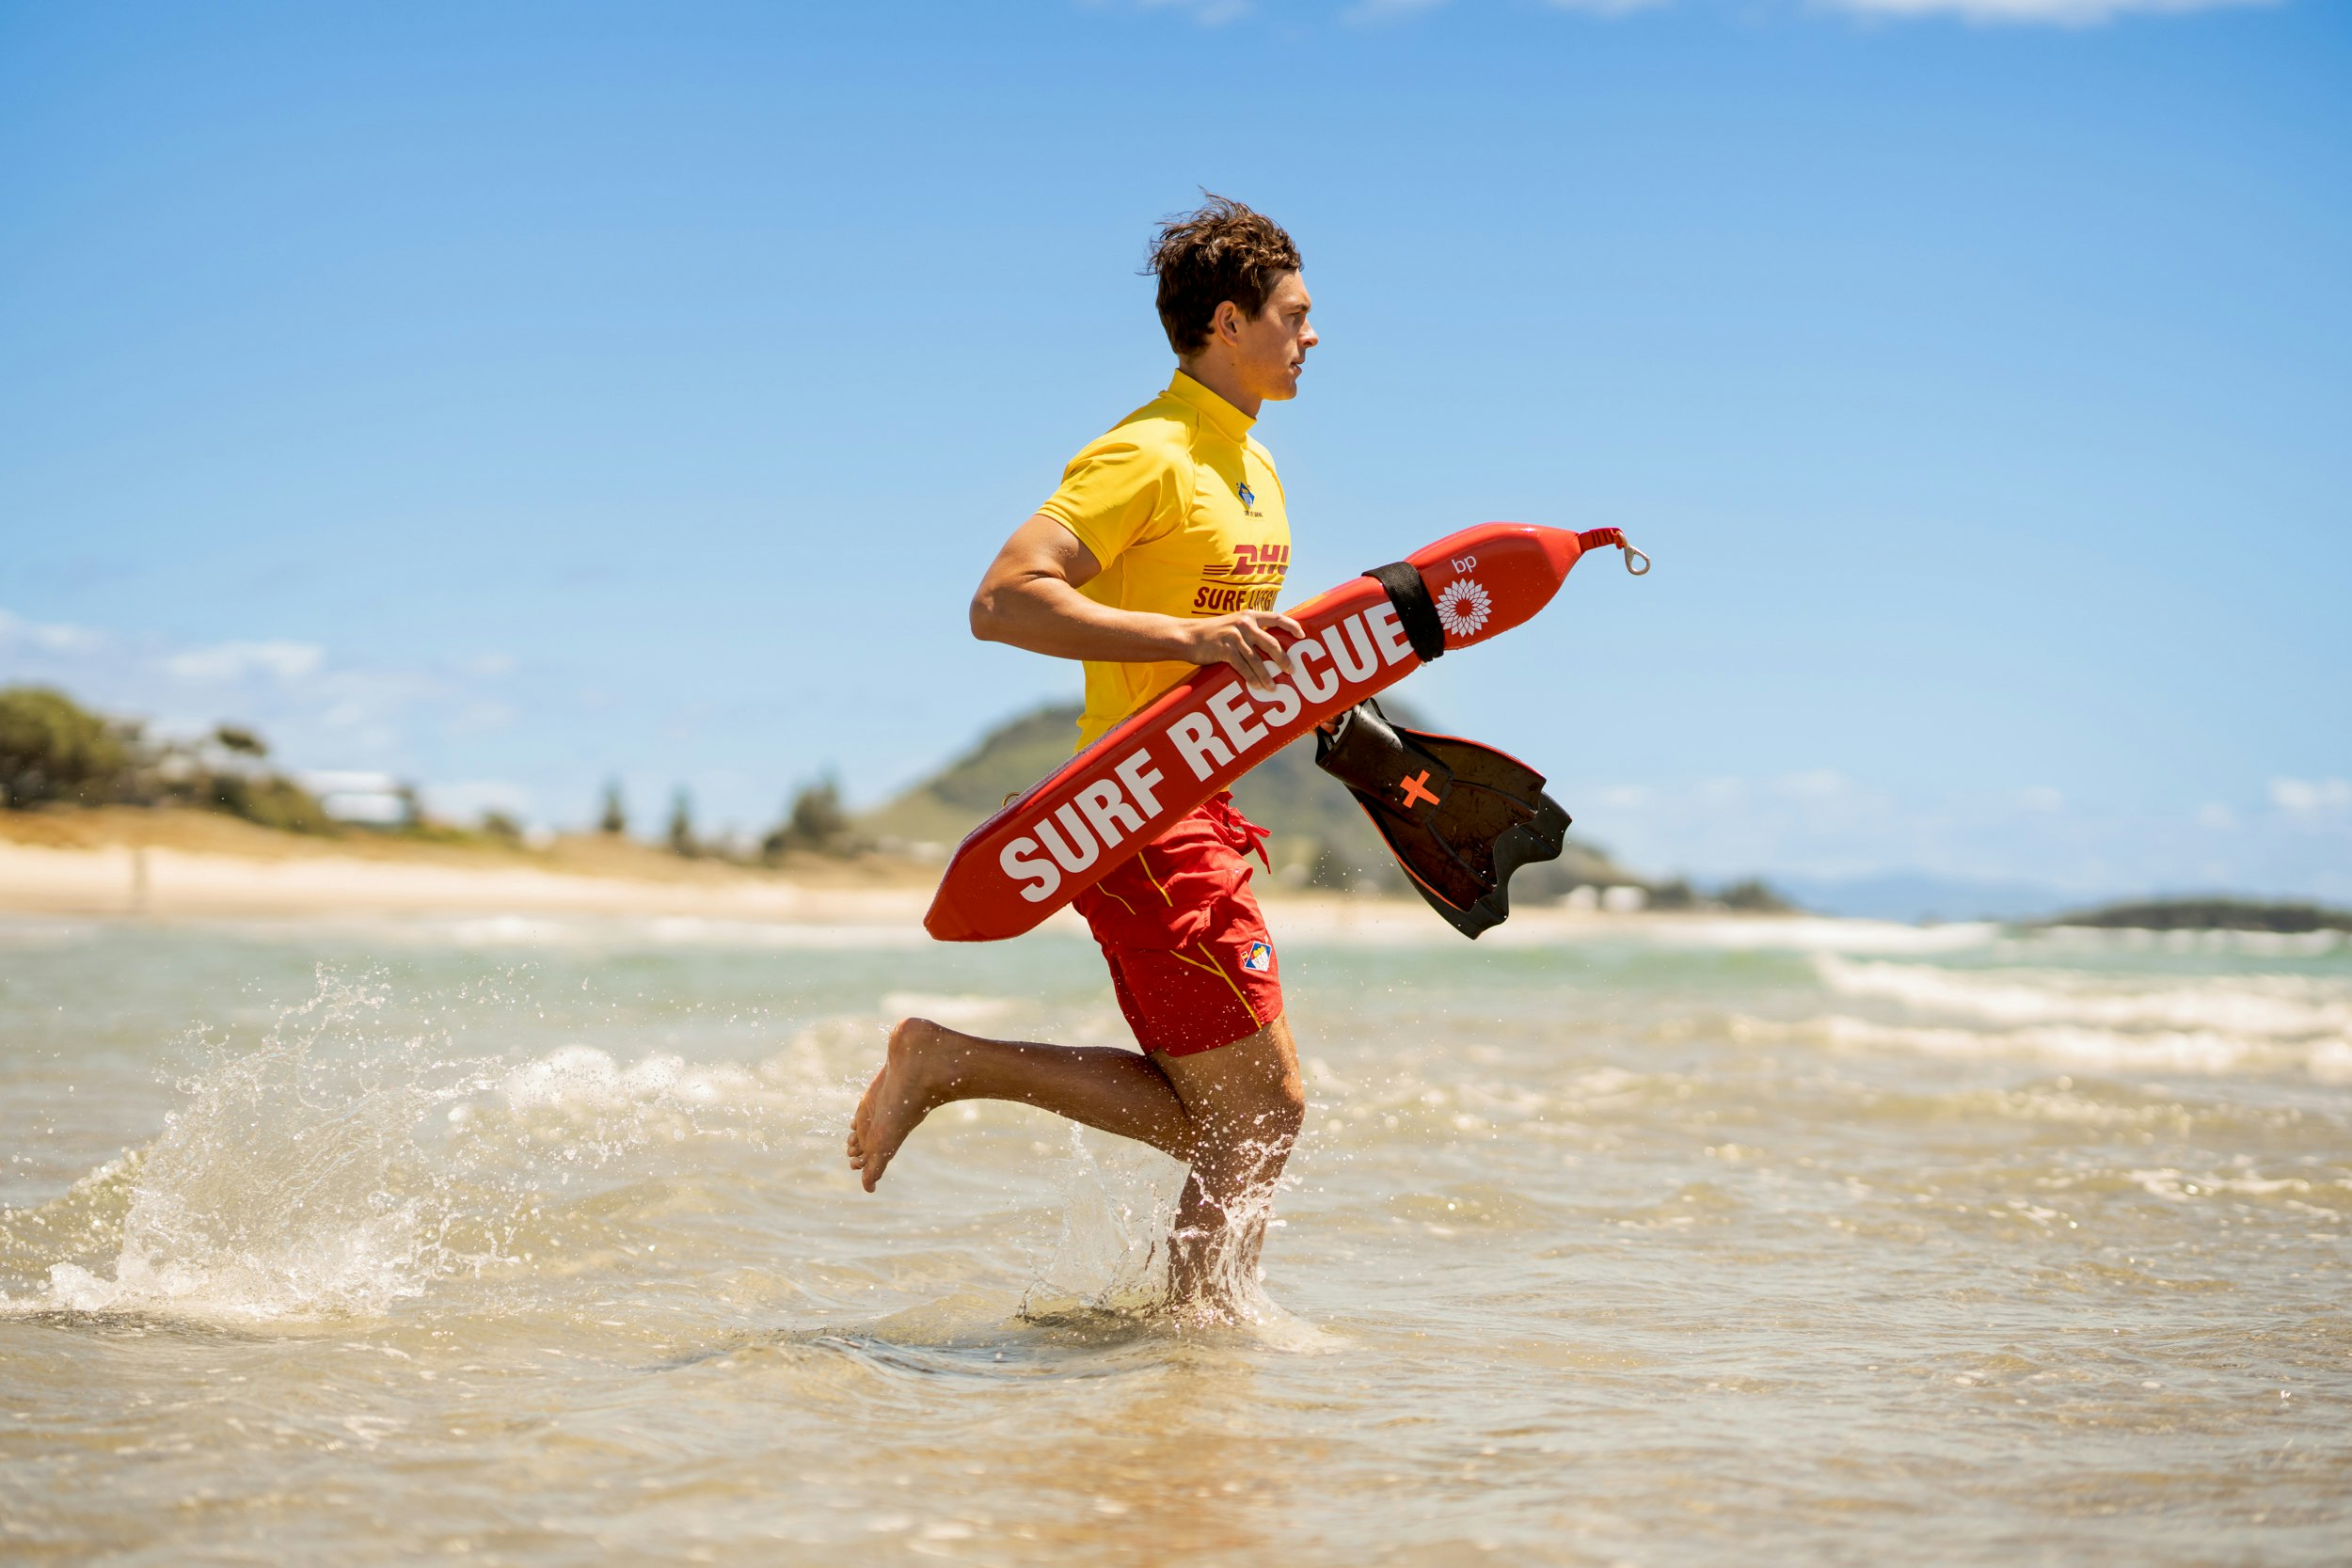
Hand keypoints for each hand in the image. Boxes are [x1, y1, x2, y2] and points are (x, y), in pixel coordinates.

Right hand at [1178, 610, 1307, 689]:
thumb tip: (1270, 646)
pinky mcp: (1225, 650)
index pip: (1277, 617)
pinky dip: (1251, 679)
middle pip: (1271, 643)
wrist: (1187, 636)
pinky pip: (1243, 667)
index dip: (1292, 626)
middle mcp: (1244, 624)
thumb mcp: (1232, 625)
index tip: (1303, 636)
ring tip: (1274, 687)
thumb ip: (1250, 630)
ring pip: (1258, 660)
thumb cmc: (1211, 633)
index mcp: (1249, 616)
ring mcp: (1234, 637)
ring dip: (1267, 676)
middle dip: (1283, 659)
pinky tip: (1257, 687)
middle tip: (1292, 671)